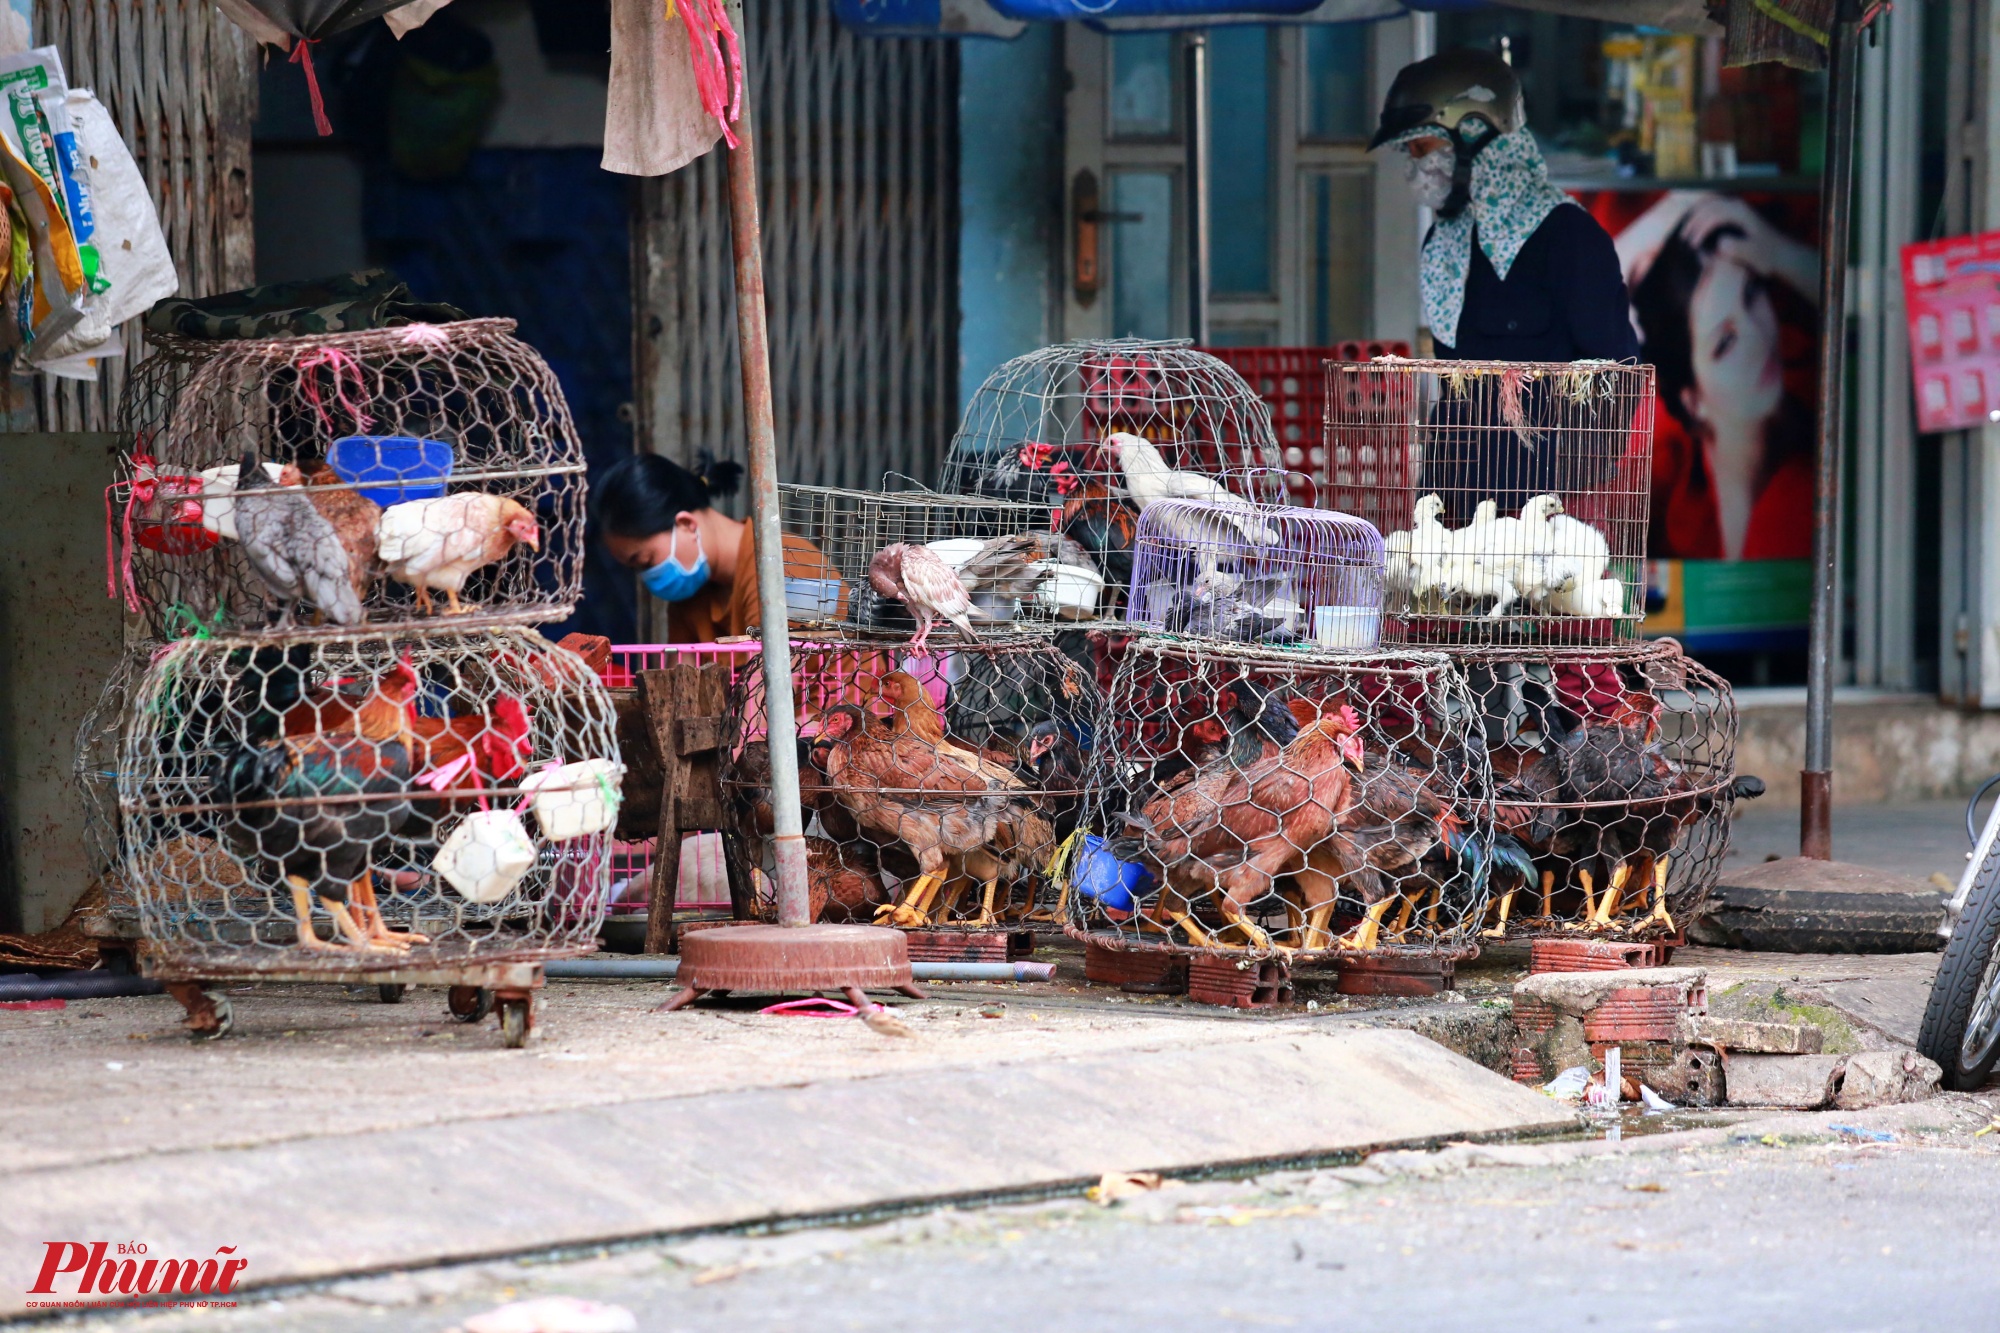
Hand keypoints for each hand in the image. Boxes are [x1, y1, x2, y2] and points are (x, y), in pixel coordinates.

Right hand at [1682, 195, 1818, 299]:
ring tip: (1687, 233)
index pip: (1712, 216)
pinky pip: (1712, 207)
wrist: (1780, 252)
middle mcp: (1736, 205)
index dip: (1699, 230)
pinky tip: (1696, 226)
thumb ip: (1737, 248)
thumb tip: (1721, 244)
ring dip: (1695, 217)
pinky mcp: (1734, 211)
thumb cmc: (1766, 255)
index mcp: (1740, 212)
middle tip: (1685, 240)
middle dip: (1693, 223)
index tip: (1693, 246)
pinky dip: (1701, 215)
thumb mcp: (1753, 254)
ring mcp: (1735, 206)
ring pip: (1708, 204)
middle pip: (1707, 207)